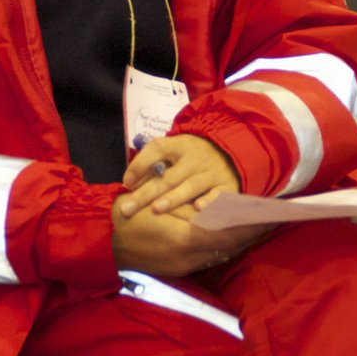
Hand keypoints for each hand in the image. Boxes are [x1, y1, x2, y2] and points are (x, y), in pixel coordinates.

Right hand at [111, 200, 271, 276]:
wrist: (102, 241)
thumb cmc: (128, 216)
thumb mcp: (161, 205)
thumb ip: (192, 210)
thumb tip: (220, 209)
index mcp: (186, 240)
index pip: (229, 232)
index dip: (251, 223)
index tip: (270, 213)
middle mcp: (189, 259)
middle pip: (230, 246)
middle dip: (251, 233)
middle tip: (272, 220)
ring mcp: (184, 267)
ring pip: (221, 254)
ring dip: (239, 242)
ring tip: (259, 228)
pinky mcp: (178, 270)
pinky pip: (208, 259)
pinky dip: (223, 248)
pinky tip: (233, 239)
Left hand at [120, 134, 239, 216]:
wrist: (230, 151)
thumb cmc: (192, 157)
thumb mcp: (174, 151)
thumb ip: (153, 163)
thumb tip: (128, 183)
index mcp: (179, 146)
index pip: (157, 149)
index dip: (140, 164)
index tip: (126, 183)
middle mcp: (195, 158)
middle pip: (169, 176)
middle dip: (147, 193)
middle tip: (128, 208)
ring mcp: (212, 172)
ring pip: (190, 186)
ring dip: (174, 198)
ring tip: (156, 209)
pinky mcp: (227, 185)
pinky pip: (218, 195)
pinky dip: (209, 201)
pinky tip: (198, 209)